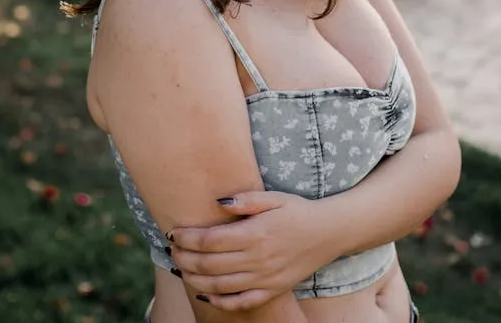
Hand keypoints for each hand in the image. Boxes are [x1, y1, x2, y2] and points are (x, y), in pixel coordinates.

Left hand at [170, 190, 330, 310]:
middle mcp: (257, 259)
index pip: (210, 240)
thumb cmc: (298, 210)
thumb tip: (218, 201)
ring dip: (195, 278)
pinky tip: (205, 292)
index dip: (187, 238)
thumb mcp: (274, 197)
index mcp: (255, 233)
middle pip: (209, 264)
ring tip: (180, 268)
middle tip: (171, 250)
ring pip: (220, 285)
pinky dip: (220, 301)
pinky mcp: (273, 289)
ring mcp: (265, 278)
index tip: (173, 232)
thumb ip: (246, 199)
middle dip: (184, 257)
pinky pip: (241, 302)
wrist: (329, 232)